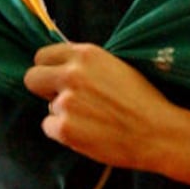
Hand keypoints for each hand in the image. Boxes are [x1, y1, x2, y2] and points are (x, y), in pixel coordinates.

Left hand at [24, 42, 189, 188]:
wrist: (158, 133)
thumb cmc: (143, 101)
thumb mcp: (115, 67)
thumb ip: (86, 65)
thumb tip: (62, 67)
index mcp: (86, 55)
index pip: (43, 55)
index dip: (50, 68)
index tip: (57, 78)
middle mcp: (71, 74)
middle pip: (32, 78)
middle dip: (43, 88)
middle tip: (63, 98)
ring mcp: (65, 102)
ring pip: (47, 107)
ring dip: (63, 114)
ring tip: (92, 120)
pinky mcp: (64, 128)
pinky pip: (49, 128)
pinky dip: (64, 133)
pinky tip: (87, 132)